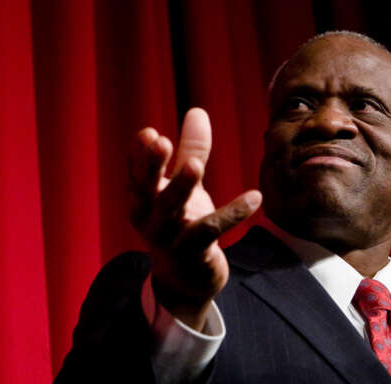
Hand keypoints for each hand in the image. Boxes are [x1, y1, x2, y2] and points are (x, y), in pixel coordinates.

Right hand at [128, 107, 261, 329]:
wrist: (184, 279)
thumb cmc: (182, 222)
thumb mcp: (184, 186)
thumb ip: (191, 149)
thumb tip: (198, 111)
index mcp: (141, 197)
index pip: (135, 172)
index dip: (139, 154)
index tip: (150, 133)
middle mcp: (147, 216)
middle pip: (146, 189)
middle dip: (152, 166)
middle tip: (162, 142)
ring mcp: (167, 237)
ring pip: (173, 209)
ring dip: (183, 186)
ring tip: (196, 164)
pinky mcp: (193, 253)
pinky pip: (211, 230)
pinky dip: (233, 213)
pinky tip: (256, 197)